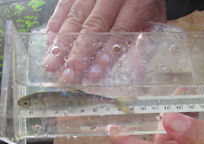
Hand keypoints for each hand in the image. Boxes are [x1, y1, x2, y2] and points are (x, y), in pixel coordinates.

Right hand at [42, 0, 164, 83]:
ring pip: (75, 17)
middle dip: (78, 53)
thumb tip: (136, 76)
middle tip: (68, 75)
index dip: (105, 55)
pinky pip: (64, 5)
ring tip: (51, 64)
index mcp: (137, 4)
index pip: (119, 32)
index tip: (92, 75)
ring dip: (62, 43)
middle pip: (93, 26)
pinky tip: (50, 41)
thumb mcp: (153, 21)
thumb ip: (144, 45)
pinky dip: (56, 23)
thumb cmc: (144, 4)